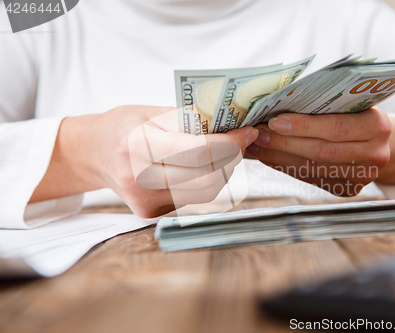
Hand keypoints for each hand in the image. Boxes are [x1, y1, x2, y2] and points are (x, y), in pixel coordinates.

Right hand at [30, 106, 258, 217]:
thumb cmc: (124, 126)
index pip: (199, 152)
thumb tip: (234, 127)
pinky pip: (192, 199)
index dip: (231, 144)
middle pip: (207, 180)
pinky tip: (200, 167)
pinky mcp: (150, 213)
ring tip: (222, 153)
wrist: (92, 152)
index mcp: (138, 145)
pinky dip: (205, 182)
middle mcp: (139, 179)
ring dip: (222, 172)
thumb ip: (192, 122)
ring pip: (205, 193)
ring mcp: (144, 201)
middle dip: (232, 159)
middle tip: (240, 143)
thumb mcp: (154, 112)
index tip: (247, 133)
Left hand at [245, 108, 391, 196]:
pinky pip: (310, 178)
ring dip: (280, 157)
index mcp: (378, 126)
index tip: (274, 121)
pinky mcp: (348, 189)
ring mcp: (362, 177)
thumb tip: (280, 102)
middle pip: (321, 151)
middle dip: (285, 143)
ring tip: (258, 145)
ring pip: (312, 168)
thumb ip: (327, 103)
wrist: (382, 142)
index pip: (336, 127)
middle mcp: (374, 155)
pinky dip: (286, 167)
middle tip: (259, 134)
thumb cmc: (360, 114)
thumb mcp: (353, 102)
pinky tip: (270, 157)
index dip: (304, 126)